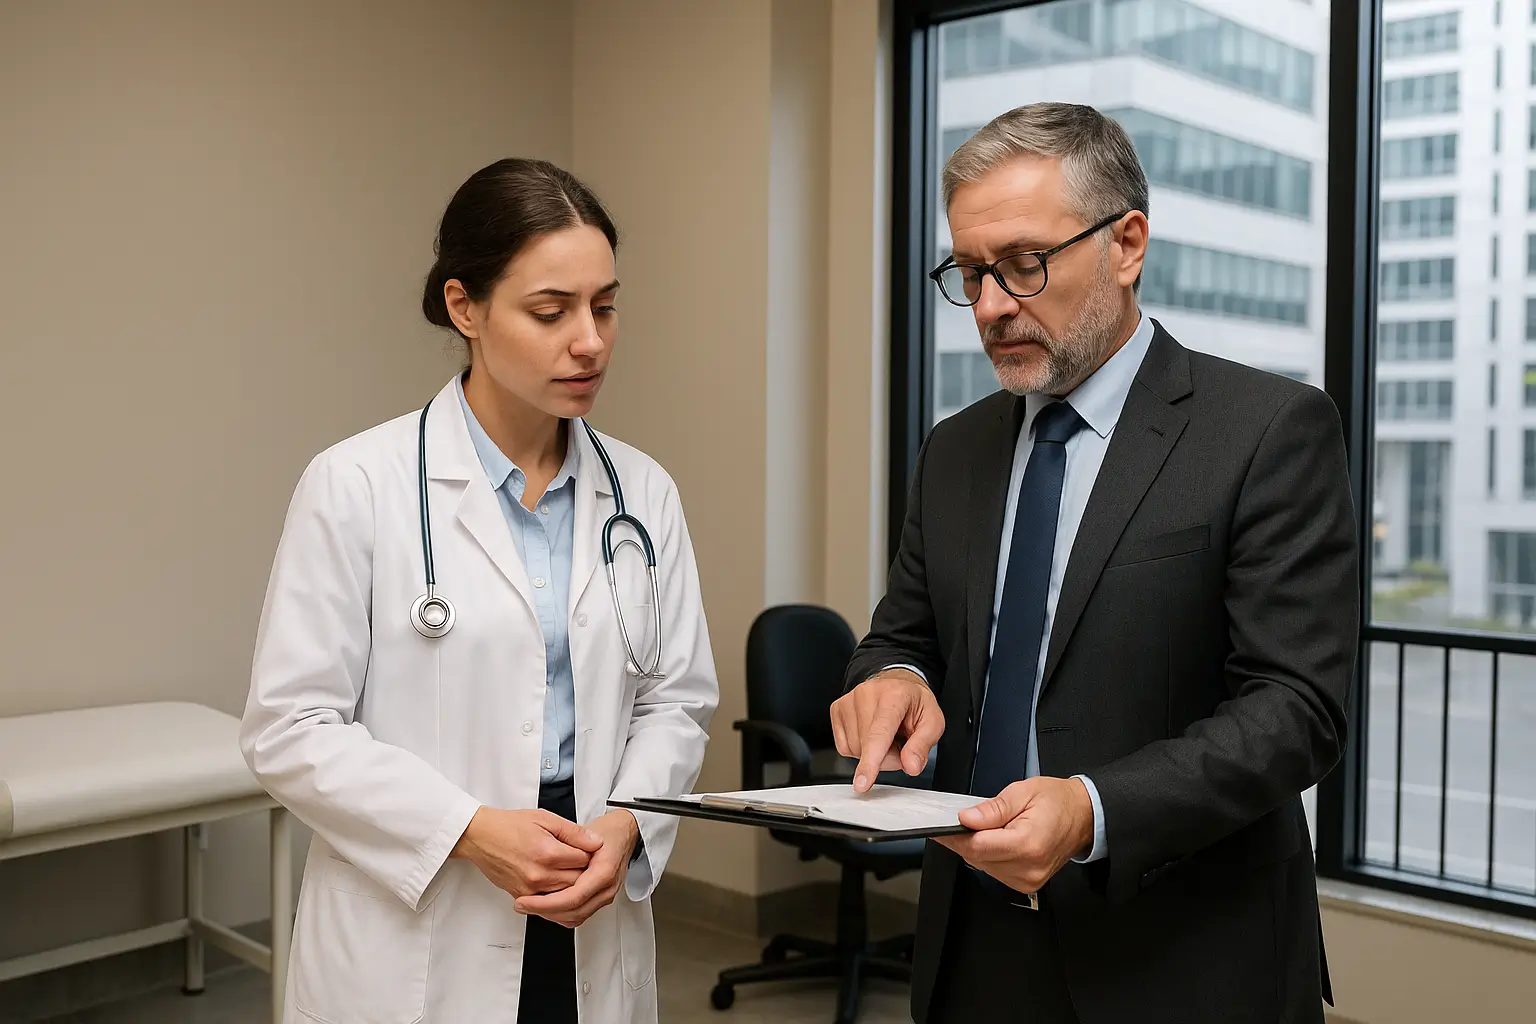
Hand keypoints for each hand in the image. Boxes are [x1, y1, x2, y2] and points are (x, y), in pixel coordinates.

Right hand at [451, 806, 603, 898]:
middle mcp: (539, 875)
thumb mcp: (545, 818)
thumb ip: (573, 832)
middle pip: (578, 881)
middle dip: (585, 871)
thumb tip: (596, 842)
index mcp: (548, 853)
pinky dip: (558, 898)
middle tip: (584, 861)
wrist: (481, 836)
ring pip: (565, 895)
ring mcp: (530, 889)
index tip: (588, 848)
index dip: (590, 853)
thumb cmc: (509, 825)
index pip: (584, 860)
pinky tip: (561, 887)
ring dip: (573, 885)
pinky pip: (548, 905)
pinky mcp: (522, 896)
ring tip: (572, 871)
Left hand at [514, 809, 639, 927]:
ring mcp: (604, 896)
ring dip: (551, 915)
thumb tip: (557, 855)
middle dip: (544, 911)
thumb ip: (573, 839)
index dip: (547, 903)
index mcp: (604, 871)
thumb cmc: (607, 832)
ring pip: (575, 917)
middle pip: (573, 911)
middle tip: (521, 904)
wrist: (624, 835)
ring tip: (529, 905)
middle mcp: (606, 888)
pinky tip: (545, 906)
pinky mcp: (598, 900)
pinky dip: (561, 915)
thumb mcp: (587, 829)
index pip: (574, 896)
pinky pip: (578, 915)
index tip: (526, 900)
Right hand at [830, 669, 944, 791]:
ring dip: (873, 755)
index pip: (879, 733)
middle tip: (901, 745)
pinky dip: (859, 750)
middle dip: (888, 758)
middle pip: (868, 747)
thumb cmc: (913, 702)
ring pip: (854, 749)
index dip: (871, 761)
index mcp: (894, 695)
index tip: (863, 782)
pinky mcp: (837, 709)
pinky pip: (844, 747)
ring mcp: (848, 700)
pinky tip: (871, 737)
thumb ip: (923, 745)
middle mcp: (867, 694)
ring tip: (887, 737)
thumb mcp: (933, 722)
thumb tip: (911, 766)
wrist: (896, 683)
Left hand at [934, 778, 1094, 894]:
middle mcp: (1028, 867)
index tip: (939, 827)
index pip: (978, 846)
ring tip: (983, 827)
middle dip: (963, 839)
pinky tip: (994, 840)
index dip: (954, 836)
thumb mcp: (1023, 792)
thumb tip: (966, 818)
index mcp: (1028, 843)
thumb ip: (993, 808)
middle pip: (977, 857)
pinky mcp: (1025, 884)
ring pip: (982, 866)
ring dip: (975, 847)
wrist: (1083, 817)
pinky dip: (987, 855)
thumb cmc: (1058, 802)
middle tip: (958, 821)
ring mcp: (1028, 880)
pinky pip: (994, 871)